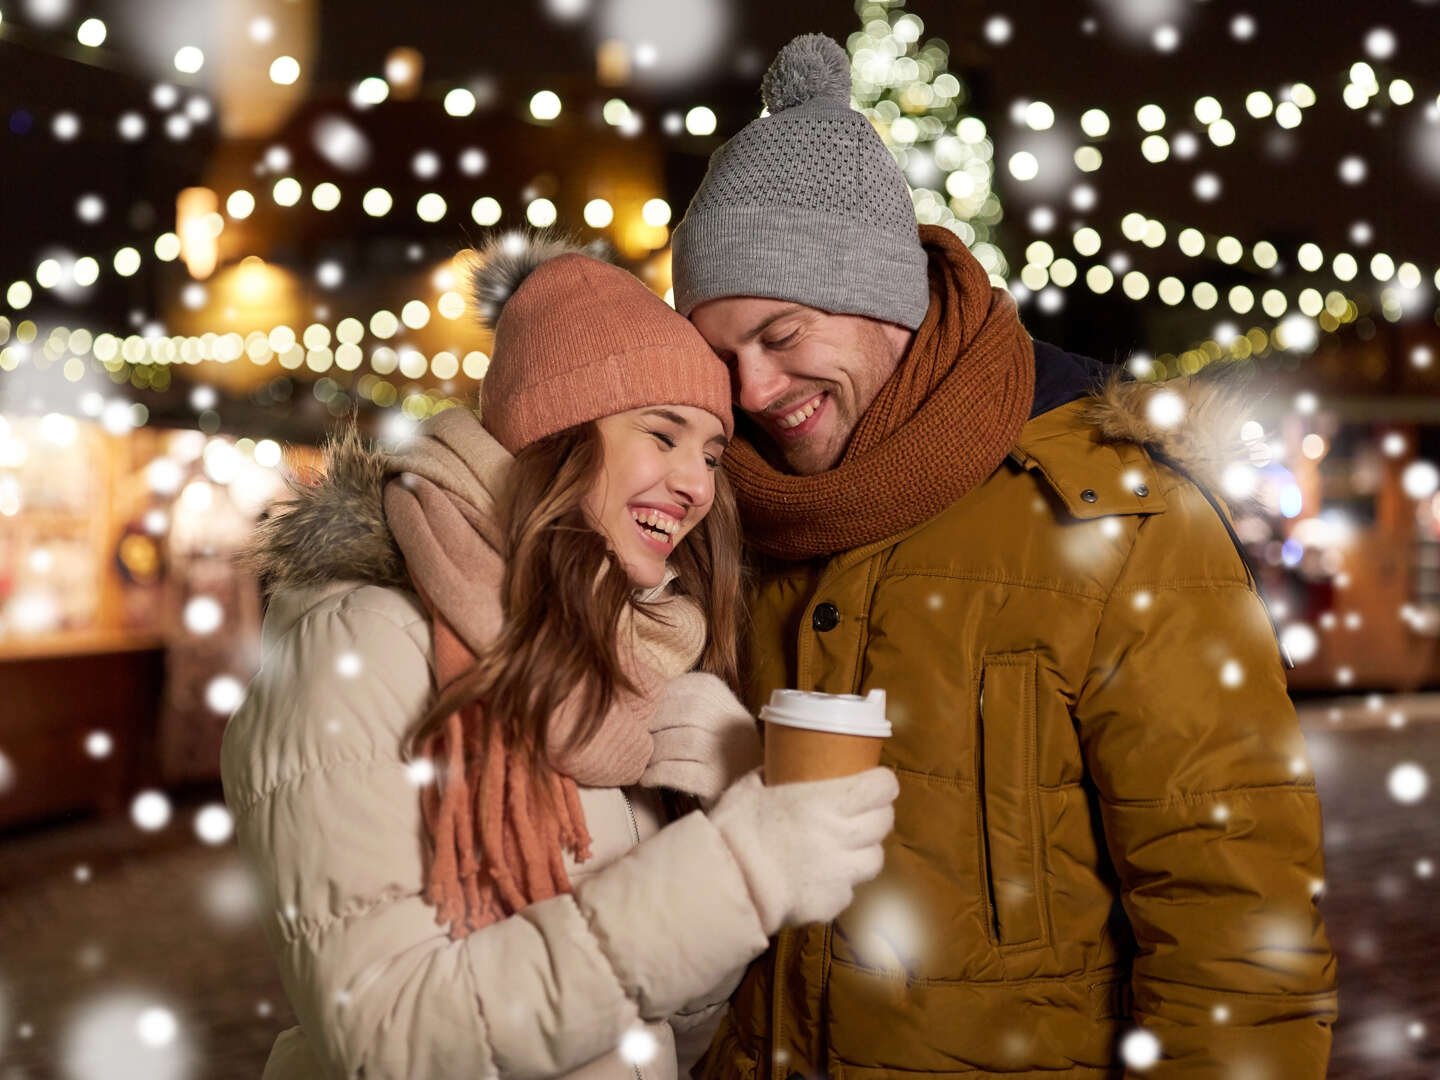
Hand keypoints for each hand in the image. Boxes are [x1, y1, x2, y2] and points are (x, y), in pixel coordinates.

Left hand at [639, 672, 762, 805]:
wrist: (742, 798)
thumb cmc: (714, 756)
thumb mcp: (709, 723)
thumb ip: (683, 705)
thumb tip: (640, 697)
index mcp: (729, 703)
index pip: (691, 686)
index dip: (661, 698)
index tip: (645, 712)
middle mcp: (735, 725)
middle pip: (687, 711)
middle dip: (656, 723)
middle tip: (639, 737)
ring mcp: (730, 755)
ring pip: (682, 741)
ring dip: (654, 751)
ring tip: (642, 760)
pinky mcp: (717, 783)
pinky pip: (679, 772)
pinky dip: (657, 774)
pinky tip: (647, 778)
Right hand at [709, 766, 899, 934]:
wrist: (726, 884)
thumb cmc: (735, 829)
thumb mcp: (751, 787)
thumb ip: (774, 774)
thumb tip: (781, 764)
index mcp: (824, 802)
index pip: (881, 788)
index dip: (882, 783)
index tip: (876, 782)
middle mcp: (841, 835)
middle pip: (884, 821)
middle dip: (877, 813)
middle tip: (862, 811)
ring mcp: (841, 873)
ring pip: (875, 858)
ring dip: (865, 849)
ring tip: (847, 847)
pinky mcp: (833, 903)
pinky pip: (850, 889)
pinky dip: (841, 882)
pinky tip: (821, 878)